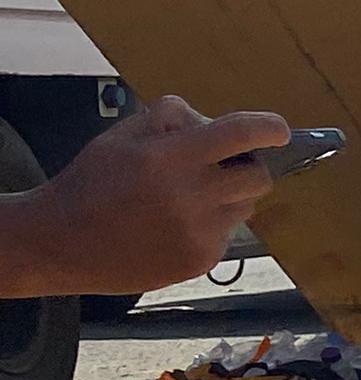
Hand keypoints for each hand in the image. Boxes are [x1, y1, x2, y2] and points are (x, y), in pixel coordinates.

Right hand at [0, 98, 290, 299]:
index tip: (280, 131)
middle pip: (259, 177)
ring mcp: (199, 232)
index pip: (239, 135)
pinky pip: (227, 234)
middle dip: (247, 167)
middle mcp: (191, 196)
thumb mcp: (121, 136)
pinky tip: (173, 226)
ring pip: (246, 207)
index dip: (268, 128)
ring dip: (229, 197)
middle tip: (222, 167)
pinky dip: (211, 226)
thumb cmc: (92, 182)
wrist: (61, 242)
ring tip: (186, 198)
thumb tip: (214, 122)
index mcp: (169, 158)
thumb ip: (170, 119)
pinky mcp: (201, 260)